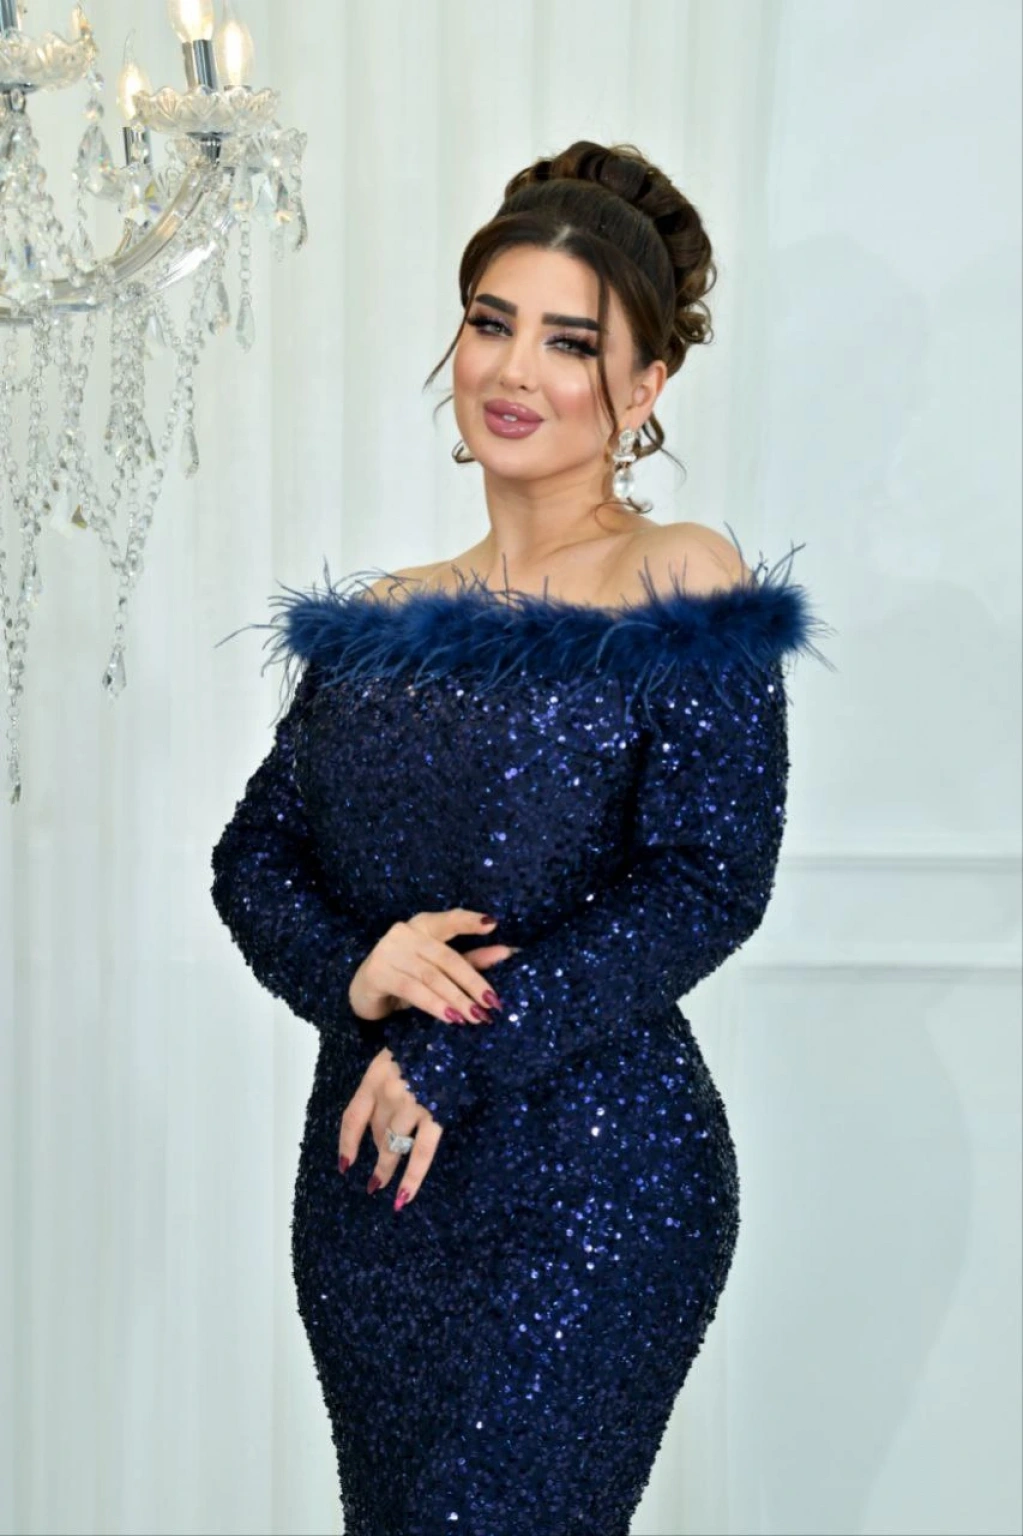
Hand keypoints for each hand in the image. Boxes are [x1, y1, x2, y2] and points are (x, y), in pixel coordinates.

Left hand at [338, 1047, 440, 1208]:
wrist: (462, 1029)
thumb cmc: (433, 1036)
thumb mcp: (402, 1048)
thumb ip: (394, 1073)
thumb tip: (393, 1098)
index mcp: (376, 1075)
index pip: (353, 1116)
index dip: (347, 1143)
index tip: (344, 1163)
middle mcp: (389, 1092)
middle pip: (376, 1131)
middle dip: (376, 1152)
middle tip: (375, 1175)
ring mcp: (412, 1105)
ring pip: (393, 1146)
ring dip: (386, 1168)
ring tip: (381, 1186)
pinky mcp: (436, 1115)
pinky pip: (422, 1154)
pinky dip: (412, 1178)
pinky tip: (403, 1197)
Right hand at [348, 909, 518, 1025]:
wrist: (363, 994)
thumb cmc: (406, 977)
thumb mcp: (439, 969)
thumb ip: (471, 958)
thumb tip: (507, 953)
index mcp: (422, 925)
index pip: (449, 920)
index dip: (469, 922)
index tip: (493, 924)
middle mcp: (404, 932)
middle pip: (446, 957)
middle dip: (472, 981)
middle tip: (492, 1003)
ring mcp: (388, 951)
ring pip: (431, 976)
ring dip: (456, 998)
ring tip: (475, 1016)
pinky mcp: (378, 973)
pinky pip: (413, 990)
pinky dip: (435, 1005)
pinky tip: (451, 1018)